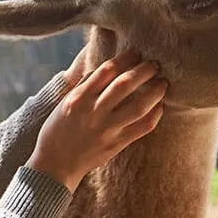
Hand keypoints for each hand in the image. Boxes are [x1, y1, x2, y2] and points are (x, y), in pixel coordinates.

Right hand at [29, 50, 166, 191]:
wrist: (55, 165)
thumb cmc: (57, 131)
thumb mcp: (64, 103)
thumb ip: (84, 85)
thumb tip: (106, 68)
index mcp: (79, 98)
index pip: (106, 70)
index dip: (125, 58)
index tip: (136, 53)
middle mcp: (93, 112)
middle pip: (124, 84)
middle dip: (144, 70)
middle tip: (155, 65)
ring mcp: (106, 129)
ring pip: (138, 106)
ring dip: (154, 92)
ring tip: (162, 83)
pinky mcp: (116, 145)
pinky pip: (142, 127)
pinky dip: (154, 115)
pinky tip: (159, 107)